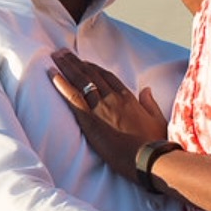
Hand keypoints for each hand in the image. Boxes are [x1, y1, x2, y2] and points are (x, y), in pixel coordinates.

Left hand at [49, 50, 167, 179]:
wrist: (146, 158)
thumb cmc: (154, 142)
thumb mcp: (157, 119)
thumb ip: (150, 102)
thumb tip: (146, 89)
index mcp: (127, 97)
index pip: (106, 76)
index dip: (93, 68)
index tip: (83, 62)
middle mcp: (112, 97)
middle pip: (90, 74)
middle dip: (75, 62)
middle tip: (62, 52)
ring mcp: (100, 107)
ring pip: (80, 80)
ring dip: (66, 66)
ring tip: (55, 56)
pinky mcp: (89, 119)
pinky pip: (72, 97)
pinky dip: (61, 84)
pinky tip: (52, 74)